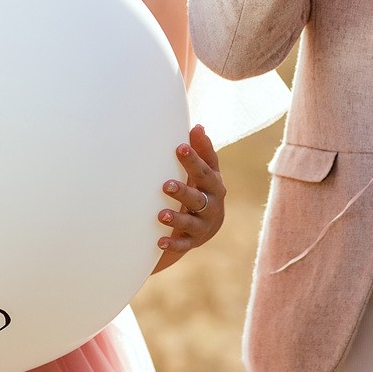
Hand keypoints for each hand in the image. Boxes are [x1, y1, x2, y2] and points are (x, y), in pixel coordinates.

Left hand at [154, 125, 225, 272]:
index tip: (180, 147)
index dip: (194, 158)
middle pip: (199, 196)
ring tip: (161, 215)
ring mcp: (203, 224)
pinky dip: (173, 244)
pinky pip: (184, 244)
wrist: (204, 227)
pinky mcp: (194, 241)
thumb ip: (200, 150)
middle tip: (166, 185)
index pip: (205, 169)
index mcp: (213, 183)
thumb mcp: (202, 171)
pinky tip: (159, 242)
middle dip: (183, 191)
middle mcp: (212, 204)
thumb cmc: (199, 188)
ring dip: (177, 218)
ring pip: (191, 222)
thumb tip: (198, 126)